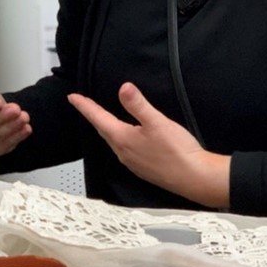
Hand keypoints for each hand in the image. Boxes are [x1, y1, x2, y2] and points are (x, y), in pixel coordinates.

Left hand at [68, 82, 229, 207]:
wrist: (194, 178)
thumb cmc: (177, 152)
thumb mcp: (157, 122)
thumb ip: (138, 105)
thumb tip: (123, 88)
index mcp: (123, 139)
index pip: (98, 118)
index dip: (84, 106)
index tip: (73, 98)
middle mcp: (123, 153)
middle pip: (103, 130)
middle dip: (93, 116)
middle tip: (84, 105)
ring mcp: (132, 162)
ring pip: (113, 141)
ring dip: (106, 128)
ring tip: (102, 119)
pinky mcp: (143, 168)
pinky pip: (124, 150)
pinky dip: (119, 139)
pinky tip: (126, 138)